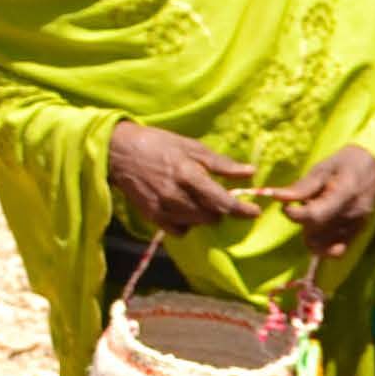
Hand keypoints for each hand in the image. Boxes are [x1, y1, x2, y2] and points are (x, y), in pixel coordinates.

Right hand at [107, 120, 256, 237]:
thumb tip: (250, 172)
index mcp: (188, 175)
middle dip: (221, 210)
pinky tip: (185, 210)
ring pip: (197, 223)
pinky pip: (179, 230)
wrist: (119, 152)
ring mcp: (162, 208)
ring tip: (200, 199)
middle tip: (218, 197)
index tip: (255, 212)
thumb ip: (222, 163)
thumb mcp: (192, 147)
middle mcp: (176, 195)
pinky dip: (187, 224)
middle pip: (212, 216)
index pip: (222, 201)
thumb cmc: (159, 144)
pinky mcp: (151, 216)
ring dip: (205, 216)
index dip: (241, 210)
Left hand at [267, 145, 374, 259]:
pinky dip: (324, 244)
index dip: (294, 214)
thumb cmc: (347, 162)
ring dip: (312, 235)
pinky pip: (338, 250)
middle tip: (304, 206)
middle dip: (302, 224)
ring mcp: (357, 225)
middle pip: (317, 234)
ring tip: (315, 216)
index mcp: (344, 194)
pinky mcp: (359, 231)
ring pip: (324, 245)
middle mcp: (352, 214)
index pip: (314, 216)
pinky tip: (321, 229)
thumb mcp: (323, 168)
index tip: (286, 206)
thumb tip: (275, 196)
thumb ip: (301, 186)